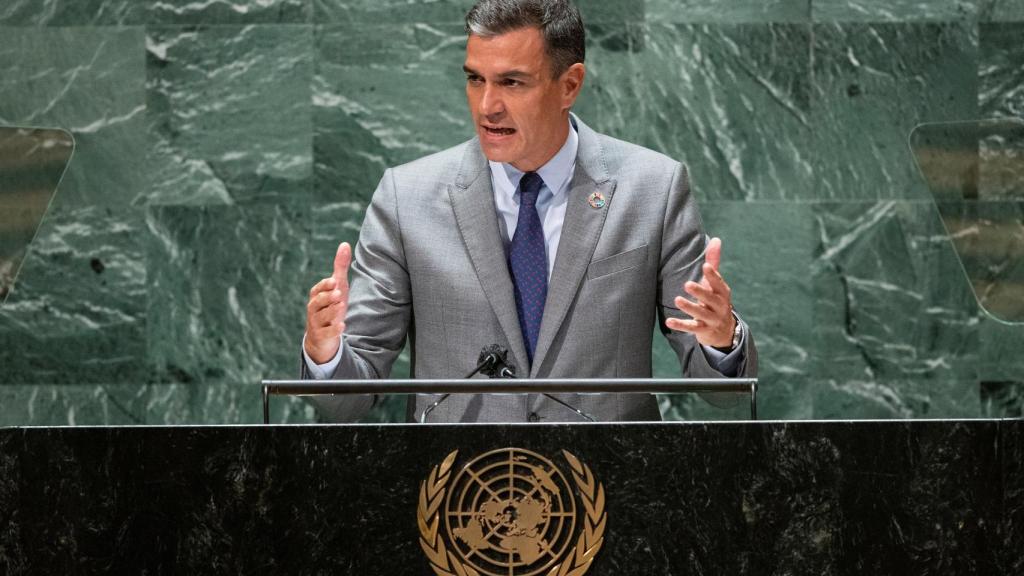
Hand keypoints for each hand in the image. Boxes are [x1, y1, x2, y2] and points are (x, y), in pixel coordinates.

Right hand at [304, 242, 351, 363]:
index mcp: (316, 296)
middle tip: (338, 293)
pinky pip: (326, 333)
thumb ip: (340, 267)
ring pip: (322, 317)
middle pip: (318, 302)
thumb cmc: (331, 306)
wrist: (322, 337)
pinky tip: (342, 326)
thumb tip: (345, 244)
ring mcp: (316, 323)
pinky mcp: (322, 336)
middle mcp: (313, 309)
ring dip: (332, 312)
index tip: (334, 280)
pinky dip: (334, 330)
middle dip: (327, 297)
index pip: (318, 289)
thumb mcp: (337, 287)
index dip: (325, 285)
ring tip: (340, 306)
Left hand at [665, 237, 736, 348]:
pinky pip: (691, 328)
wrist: (724, 331)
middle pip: (710, 299)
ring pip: (700, 314)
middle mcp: (719, 306)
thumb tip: (716, 239)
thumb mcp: (715, 283)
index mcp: (722, 293)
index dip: (713, 275)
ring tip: (677, 300)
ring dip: (689, 307)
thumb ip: (713, 263)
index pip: (718, 283)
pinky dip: (680, 325)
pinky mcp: (703, 331)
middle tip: (687, 284)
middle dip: (700, 292)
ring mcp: (712, 319)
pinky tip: (668, 321)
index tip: (705, 266)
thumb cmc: (715, 300)